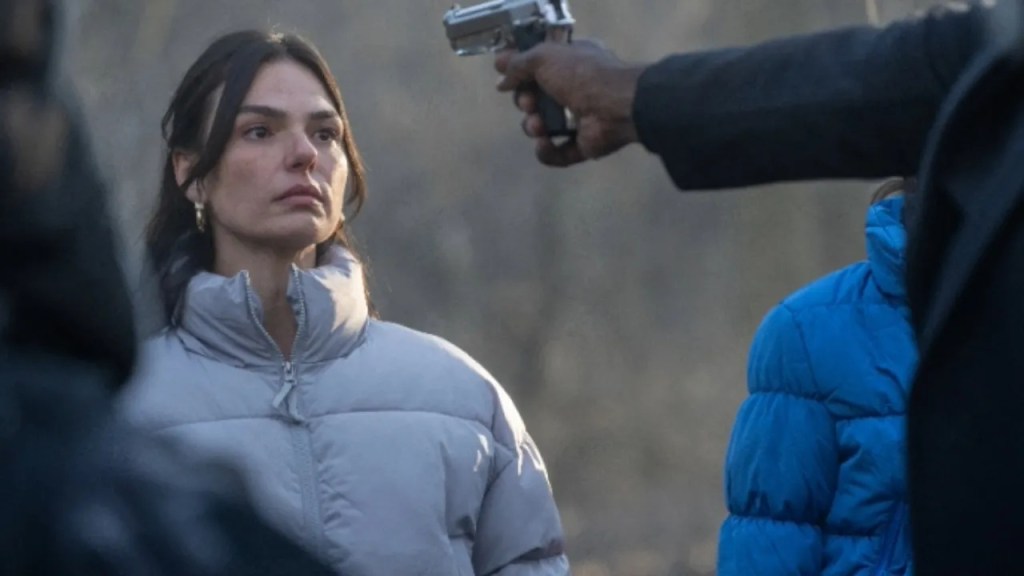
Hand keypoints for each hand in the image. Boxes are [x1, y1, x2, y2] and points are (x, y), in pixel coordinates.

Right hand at [495, 39, 644, 166]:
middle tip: (529, 103)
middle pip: (535, 99)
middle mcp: (574, 89)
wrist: (617, 105)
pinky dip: (546, 151)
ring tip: (539, 125)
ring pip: (542, 127)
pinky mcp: (582, 146)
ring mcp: (579, 120)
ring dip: (533, 126)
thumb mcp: (545, 57)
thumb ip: (519, 65)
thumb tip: (501, 80)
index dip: (519, 72)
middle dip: (525, 102)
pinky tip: (545, 143)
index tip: (502, 78)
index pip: (538, 66)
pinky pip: (555, 154)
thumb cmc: (582, 74)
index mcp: (570, 63)